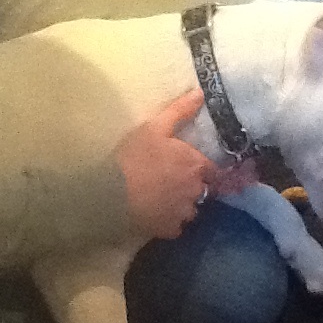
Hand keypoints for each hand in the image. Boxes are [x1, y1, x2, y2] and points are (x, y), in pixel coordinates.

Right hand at [117, 89, 217, 238]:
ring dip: (181, 207)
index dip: (201, 169)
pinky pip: (176, 228)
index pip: (212, 170)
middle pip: (202, 191)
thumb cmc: (133, 156)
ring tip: (160, 201)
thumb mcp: (155, 127)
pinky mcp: (171, 230)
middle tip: (168, 183)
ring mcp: (185, 212)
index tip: (187, 169)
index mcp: (196, 166)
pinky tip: (155, 216)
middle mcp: (197, 191)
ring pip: (190, 211)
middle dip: (191, 188)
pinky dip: (169, 223)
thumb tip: (201, 93)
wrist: (109, 191)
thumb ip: (180, 111)